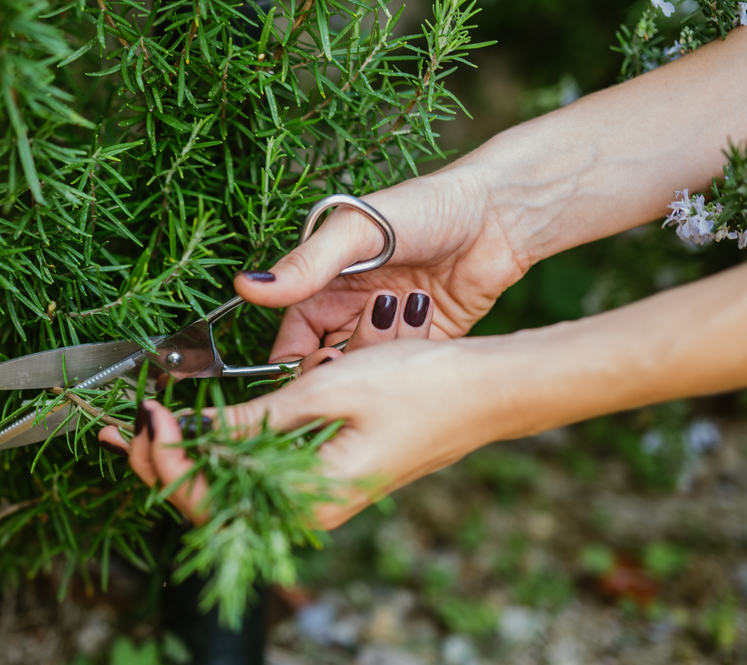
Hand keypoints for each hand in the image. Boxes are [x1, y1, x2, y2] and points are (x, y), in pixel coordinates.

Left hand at [100, 337, 500, 528]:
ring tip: (144, 430)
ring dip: (182, 463)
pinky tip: (196, 431)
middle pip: (210, 507)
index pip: (209, 499)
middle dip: (160, 467)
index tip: (149, 413)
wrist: (485, 392)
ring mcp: (313, 499)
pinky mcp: (320, 479)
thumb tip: (191, 432)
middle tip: (127, 424)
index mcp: (308, 501)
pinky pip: (254, 480)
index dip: (169, 459)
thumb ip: (254, 419)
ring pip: (229, 496)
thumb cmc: (420, 388)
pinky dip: (218, 456)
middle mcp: (306, 513)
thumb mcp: (324, 393)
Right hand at [234, 165, 527, 358]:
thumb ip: (304, 266)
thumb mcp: (355, 233)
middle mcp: (348, 316)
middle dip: (342, 366)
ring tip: (401, 310)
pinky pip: (404, 370)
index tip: (318, 364)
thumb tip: (246, 287)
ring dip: (379, 353)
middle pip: (326, 369)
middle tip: (362, 343)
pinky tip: (424, 317)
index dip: (296, 367)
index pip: (290, 348)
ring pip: (365, 373)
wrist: (499, 213)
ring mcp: (386, 333)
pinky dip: (410, 356)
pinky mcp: (424, 345)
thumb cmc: (424, 207)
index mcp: (321, 291)